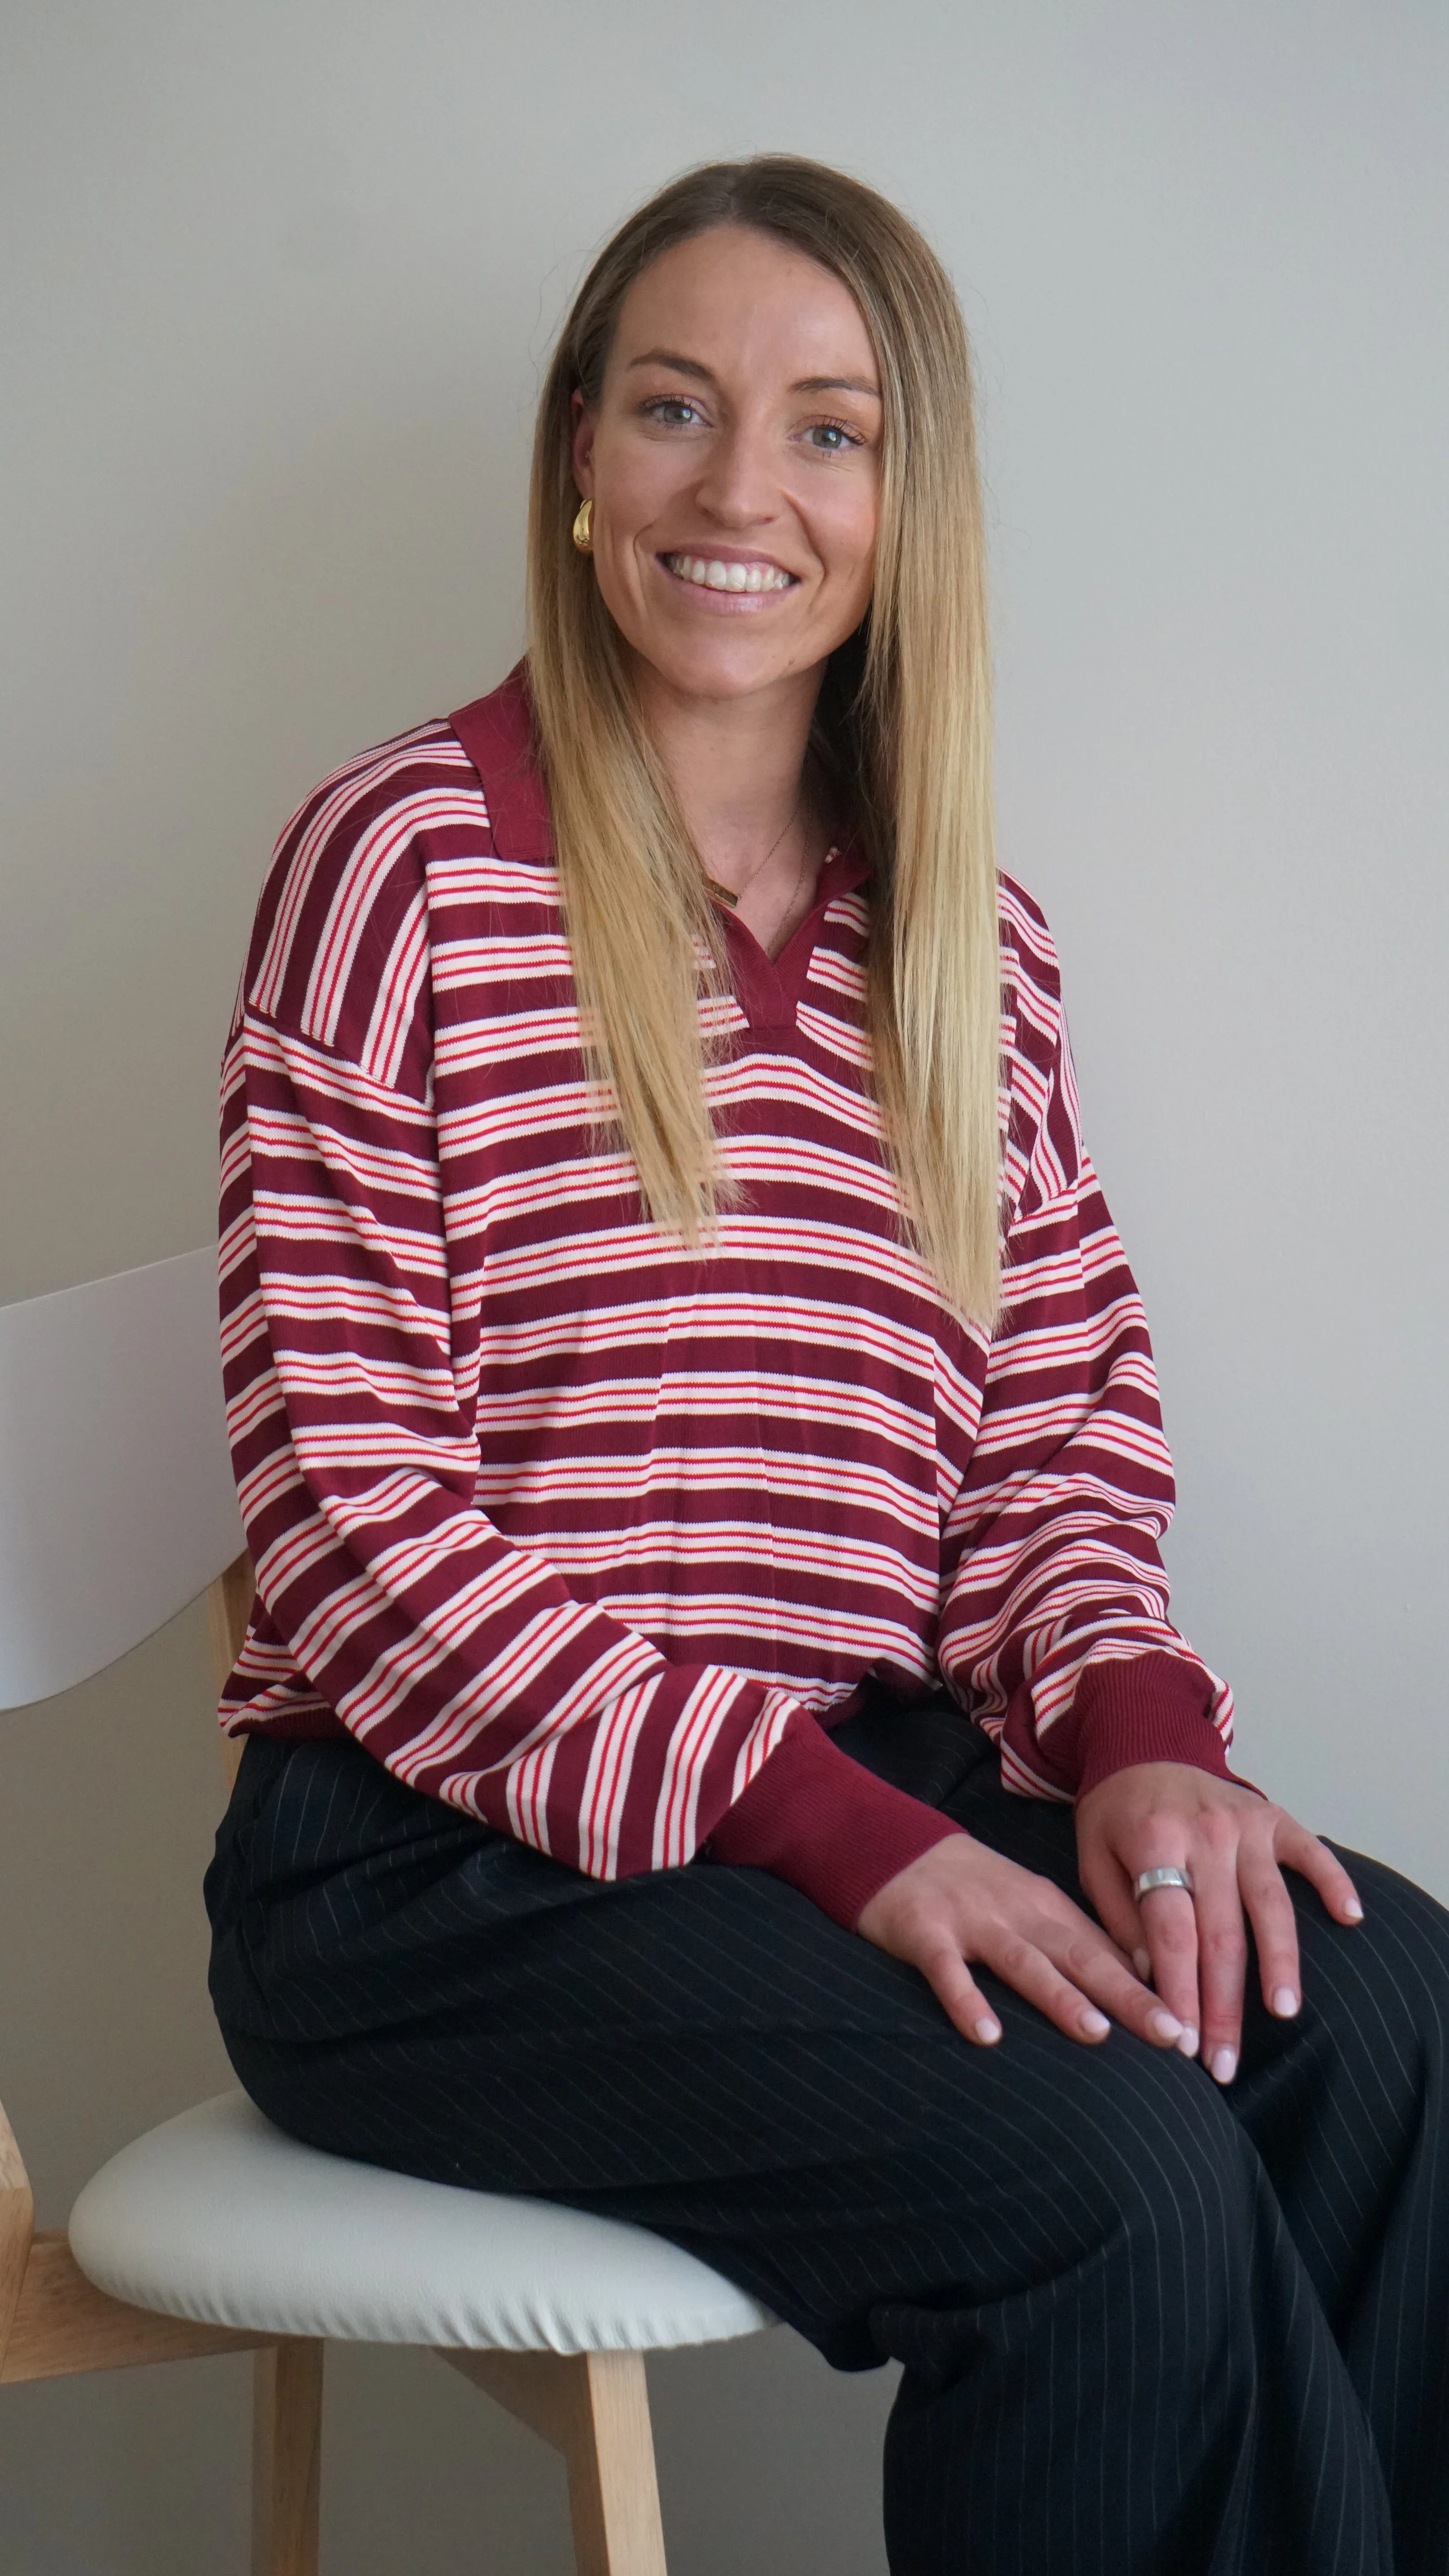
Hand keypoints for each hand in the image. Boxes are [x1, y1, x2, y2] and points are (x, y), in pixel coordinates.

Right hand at [856, 1831, 1189, 2052]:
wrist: (894, 1848)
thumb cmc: (971, 1889)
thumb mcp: (1029, 1906)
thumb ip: (1076, 1942)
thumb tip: (1141, 1984)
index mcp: (1048, 1908)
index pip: (1109, 1952)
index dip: (1152, 1988)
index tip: (1195, 2026)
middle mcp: (1018, 1912)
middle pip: (1080, 1956)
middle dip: (1129, 1996)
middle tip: (1173, 2036)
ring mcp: (971, 1922)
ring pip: (1022, 1960)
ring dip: (1059, 1996)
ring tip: (1097, 2032)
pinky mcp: (924, 1933)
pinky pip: (947, 1971)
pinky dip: (967, 2001)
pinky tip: (986, 2036)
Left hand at [1075, 1762, 1363, 2084]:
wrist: (1142, 1748)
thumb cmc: (1115, 1817)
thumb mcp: (1092, 1859)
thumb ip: (1118, 1916)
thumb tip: (1147, 1975)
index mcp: (1153, 1843)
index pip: (1171, 1932)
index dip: (1178, 1991)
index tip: (1181, 2042)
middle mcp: (1205, 1833)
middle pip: (1220, 1933)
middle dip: (1223, 2004)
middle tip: (1224, 2062)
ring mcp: (1244, 1824)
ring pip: (1270, 1905)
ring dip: (1279, 1963)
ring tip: (1282, 2011)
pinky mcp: (1274, 1817)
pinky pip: (1311, 1852)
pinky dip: (1332, 1882)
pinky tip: (1349, 1918)